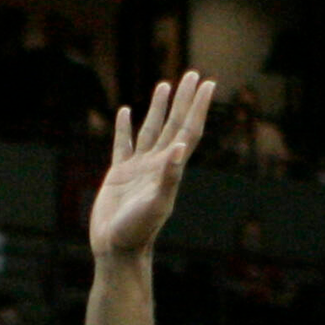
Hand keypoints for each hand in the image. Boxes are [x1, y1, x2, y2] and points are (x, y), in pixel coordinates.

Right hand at [87, 72, 213, 257]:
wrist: (117, 249)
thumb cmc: (138, 231)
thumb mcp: (156, 204)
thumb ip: (168, 176)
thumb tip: (180, 147)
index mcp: (169, 168)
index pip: (188, 130)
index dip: (197, 107)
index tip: (207, 83)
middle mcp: (158, 164)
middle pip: (174, 124)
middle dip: (183, 100)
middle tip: (191, 74)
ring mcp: (138, 168)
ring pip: (151, 130)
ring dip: (158, 108)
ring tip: (164, 85)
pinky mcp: (119, 175)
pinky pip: (123, 144)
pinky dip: (124, 127)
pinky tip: (124, 112)